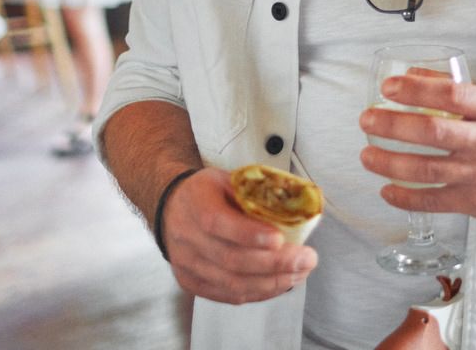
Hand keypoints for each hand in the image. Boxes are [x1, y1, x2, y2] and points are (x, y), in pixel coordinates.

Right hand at [159, 168, 317, 304]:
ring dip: (272, 282)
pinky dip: (259, 292)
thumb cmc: (204, 193)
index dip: (250, 234)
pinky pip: (229, 295)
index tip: (279, 239)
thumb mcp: (227, 179)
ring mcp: (188, 264)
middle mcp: (188, 238)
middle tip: (305, 259)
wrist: (170, 209)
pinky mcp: (193, 283)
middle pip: (231, 259)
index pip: (218, 223)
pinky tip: (280, 283)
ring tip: (300, 273)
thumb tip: (296, 207)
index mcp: (196, 204)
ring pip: (232, 283)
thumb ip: (255, 192)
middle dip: (275, 263)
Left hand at [358, 73, 475, 221]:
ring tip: (368, 155)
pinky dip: (405, 197)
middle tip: (368, 120)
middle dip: (392, 125)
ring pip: (427, 169)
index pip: (451, 94)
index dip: (416, 89)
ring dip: (390, 162)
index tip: (389, 87)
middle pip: (433, 131)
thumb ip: (456, 90)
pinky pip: (434, 201)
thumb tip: (412, 75)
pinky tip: (387, 190)